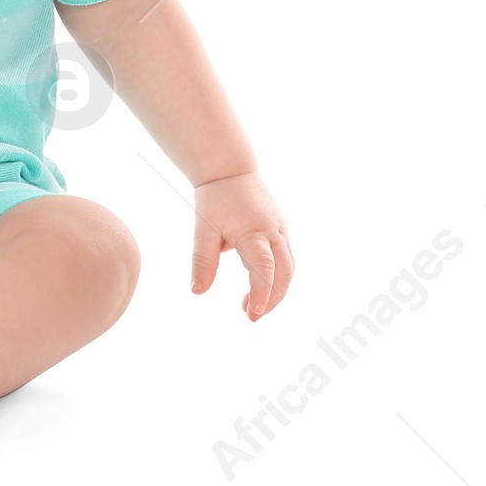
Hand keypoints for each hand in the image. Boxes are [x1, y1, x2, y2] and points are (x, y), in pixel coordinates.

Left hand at [190, 169, 292, 320]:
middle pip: (284, 274)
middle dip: (272, 299)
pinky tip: (257, 286)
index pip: (264, 269)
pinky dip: (276, 277)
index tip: (254, 312)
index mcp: (254, 232)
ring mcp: (280, 231)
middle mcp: (273, 233)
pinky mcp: (281, 231)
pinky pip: (285, 259)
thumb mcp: (203, 229)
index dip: (262, 294)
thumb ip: (202, 261)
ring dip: (275, 291)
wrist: (230, 169)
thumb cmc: (215, 198)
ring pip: (288, 269)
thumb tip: (197, 291)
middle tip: (251, 316)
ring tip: (251, 306)